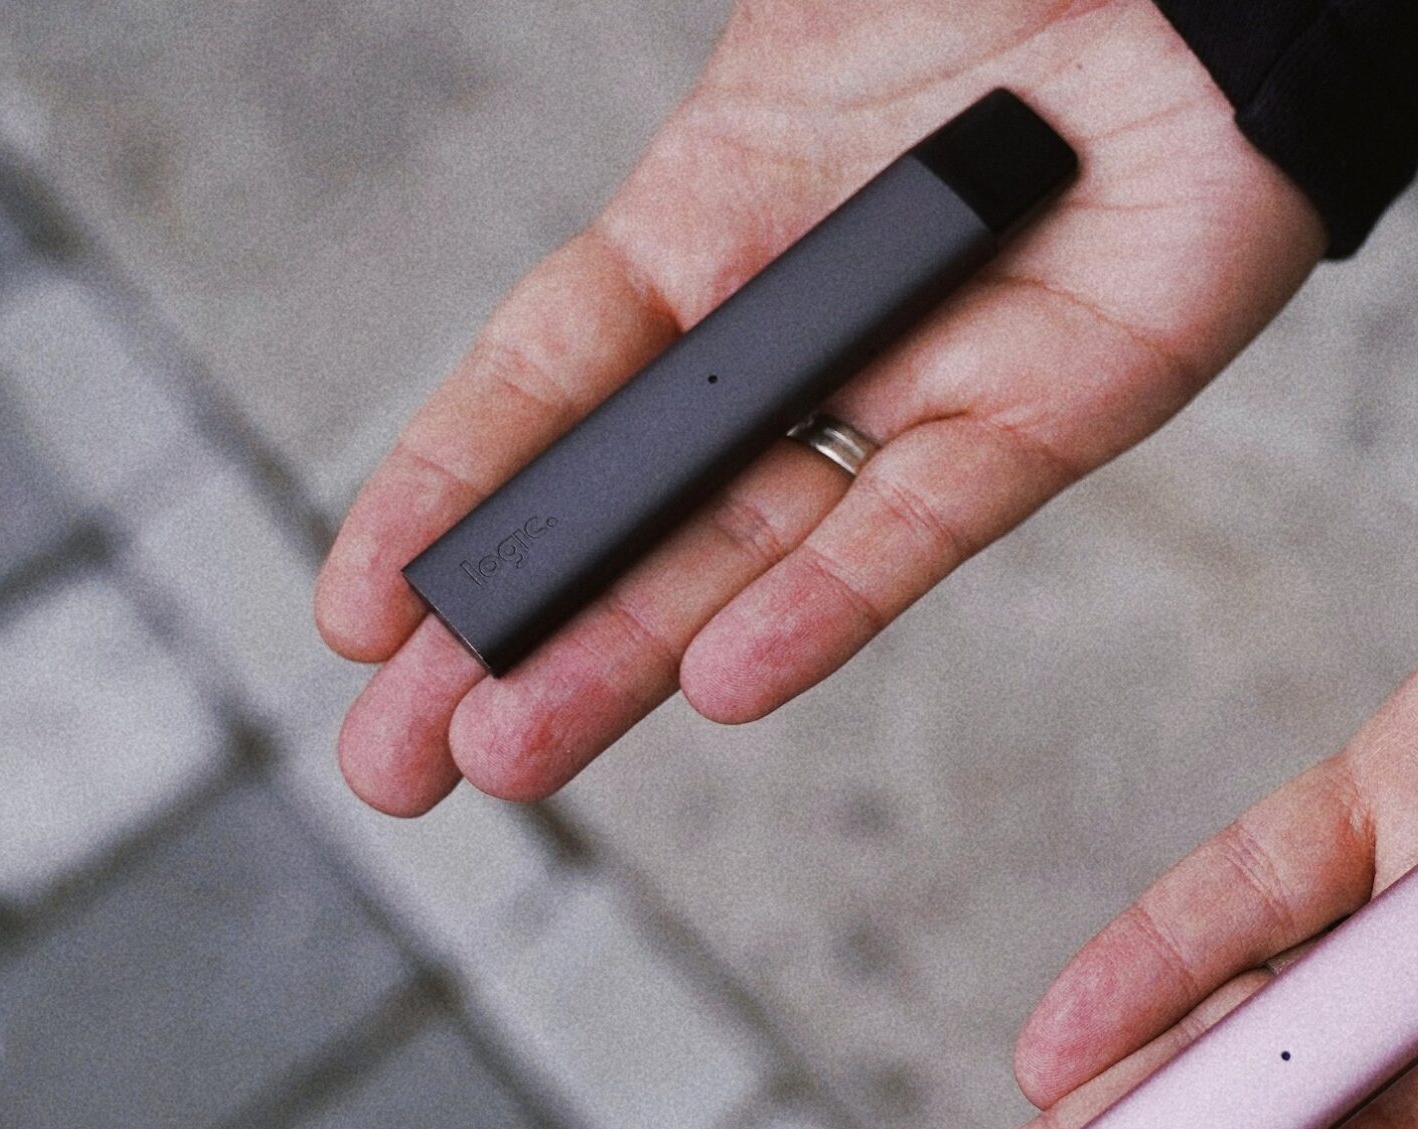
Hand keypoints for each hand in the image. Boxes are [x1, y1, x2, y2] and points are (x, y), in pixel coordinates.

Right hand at [315, 0, 1323, 814]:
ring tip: (513, 756)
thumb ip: (697, 129)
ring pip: (757, 548)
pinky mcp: (1056, 409)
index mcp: (717, 221)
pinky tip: (719, 679)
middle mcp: (809, 330)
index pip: (552, 382)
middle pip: (638, 507)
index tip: (360, 617)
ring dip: (633, 655)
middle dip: (514, 637)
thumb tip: (592, 205)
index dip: (450, 495)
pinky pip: (928, 521)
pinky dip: (828, 602)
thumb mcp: (794, 24)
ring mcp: (925, 379)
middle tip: (400, 765)